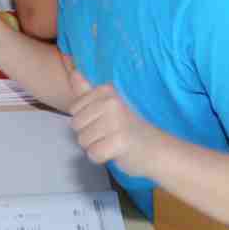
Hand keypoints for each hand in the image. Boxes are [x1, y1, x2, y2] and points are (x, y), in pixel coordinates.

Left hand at [64, 57, 157, 178]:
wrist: (155, 148)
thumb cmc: (127, 127)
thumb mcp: (107, 104)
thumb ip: (87, 91)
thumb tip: (73, 71)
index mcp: (106, 91)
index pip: (73, 109)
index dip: (85, 120)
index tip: (104, 120)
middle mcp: (111, 102)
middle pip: (76, 125)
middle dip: (88, 135)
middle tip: (109, 133)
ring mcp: (116, 121)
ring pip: (83, 141)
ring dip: (95, 146)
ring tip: (112, 142)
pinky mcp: (120, 141)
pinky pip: (93, 154)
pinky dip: (101, 157)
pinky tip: (114, 152)